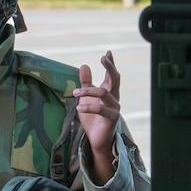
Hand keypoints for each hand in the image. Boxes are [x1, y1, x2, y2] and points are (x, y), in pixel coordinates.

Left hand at [72, 51, 121, 185]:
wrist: (96, 139)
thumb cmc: (92, 119)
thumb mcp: (85, 99)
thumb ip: (85, 84)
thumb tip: (84, 65)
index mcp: (109, 92)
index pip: (111, 75)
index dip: (111, 63)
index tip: (108, 52)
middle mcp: (114, 98)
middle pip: (115, 79)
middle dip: (110, 67)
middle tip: (103, 58)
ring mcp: (115, 107)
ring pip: (104, 92)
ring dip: (88, 91)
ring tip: (75, 94)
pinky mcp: (112, 117)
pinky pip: (101, 108)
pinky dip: (89, 107)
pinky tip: (79, 108)